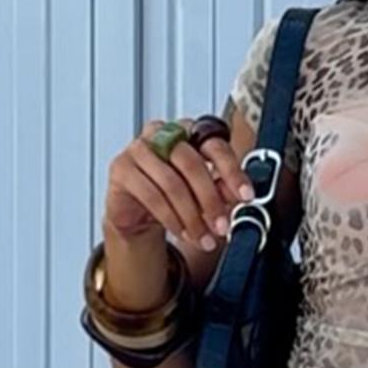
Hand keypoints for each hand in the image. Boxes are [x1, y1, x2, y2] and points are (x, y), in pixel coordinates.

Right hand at [102, 113, 255, 296]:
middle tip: (221, 225)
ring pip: (171, 183)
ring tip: (203, 237)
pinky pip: (151, 196)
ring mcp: (138, 149)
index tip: (246, 195)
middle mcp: (162, 134)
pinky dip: (172, 219)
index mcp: (187, 130)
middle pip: (191, 163)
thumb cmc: (172, 192)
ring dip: (192, 217)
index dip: (232, 171)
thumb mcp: (203, 192)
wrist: (137, 210)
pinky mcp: (121, 169)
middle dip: (210, 200)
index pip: (214, 144)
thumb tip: (236, 194)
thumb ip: (221, 188)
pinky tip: (183, 233)